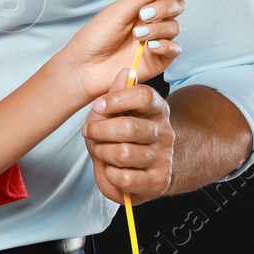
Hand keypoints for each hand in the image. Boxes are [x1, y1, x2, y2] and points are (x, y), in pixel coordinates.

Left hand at [59, 0, 184, 105]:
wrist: (85, 66)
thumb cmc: (96, 37)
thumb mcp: (117, 12)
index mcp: (142, 6)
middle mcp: (152, 22)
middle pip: (176, 6)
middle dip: (166, 7)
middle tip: (145, 14)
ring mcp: (157, 40)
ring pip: (175, 27)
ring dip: (159, 28)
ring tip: (138, 34)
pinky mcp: (159, 60)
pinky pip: (174, 49)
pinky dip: (165, 45)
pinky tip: (150, 46)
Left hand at [83, 69, 174, 204]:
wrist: (147, 170)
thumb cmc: (126, 137)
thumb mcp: (117, 113)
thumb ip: (116, 95)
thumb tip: (123, 71)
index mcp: (157, 109)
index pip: (144, 96)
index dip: (117, 99)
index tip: (98, 105)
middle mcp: (164, 132)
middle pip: (127, 127)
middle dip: (99, 131)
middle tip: (89, 133)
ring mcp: (163, 158)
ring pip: (123, 153)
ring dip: (102, 152)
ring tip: (99, 151)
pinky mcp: (158, 182)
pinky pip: (125, 178)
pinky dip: (110, 175)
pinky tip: (111, 170)